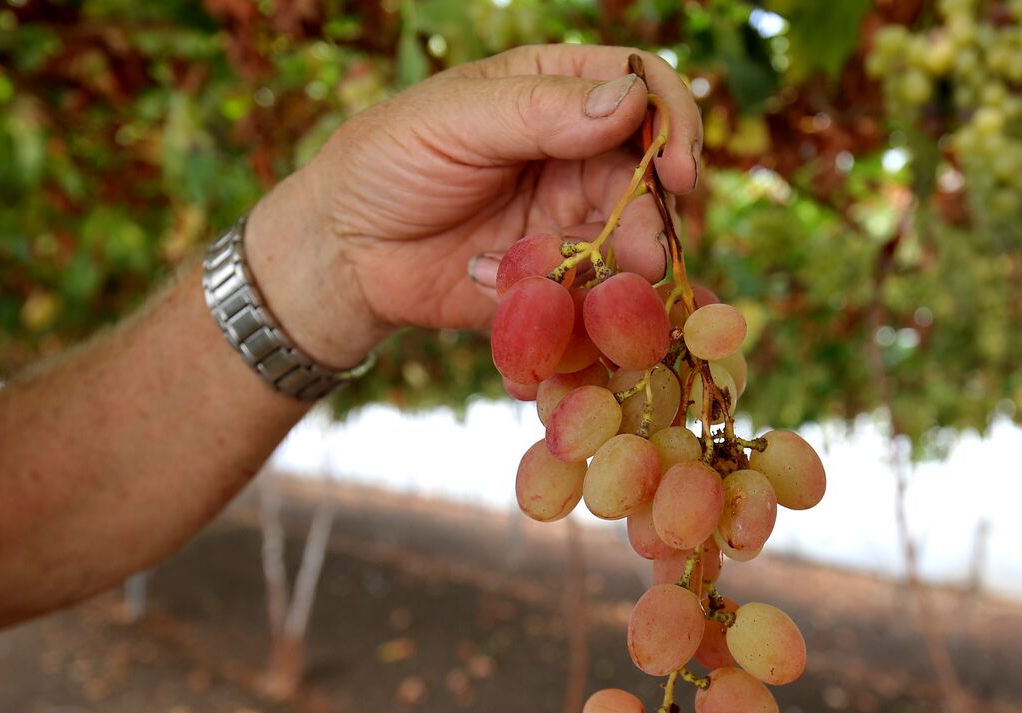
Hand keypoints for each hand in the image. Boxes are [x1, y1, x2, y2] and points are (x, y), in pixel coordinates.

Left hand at [245, 44, 702, 368]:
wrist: (342, 252)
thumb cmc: (386, 161)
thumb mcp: (454, 120)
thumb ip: (539, 110)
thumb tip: (630, 101)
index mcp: (554, 90)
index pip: (642, 86)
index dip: (672, 122)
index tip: (678, 169)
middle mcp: (574, 153)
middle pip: (649, 176)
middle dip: (654, 217)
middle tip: (648, 257)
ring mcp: (569, 218)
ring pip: (630, 242)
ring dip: (624, 272)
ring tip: (599, 298)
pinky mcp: (556, 279)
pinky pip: (594, 294)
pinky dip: (588, 309)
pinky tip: (557, 318)